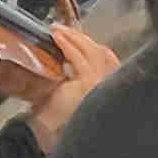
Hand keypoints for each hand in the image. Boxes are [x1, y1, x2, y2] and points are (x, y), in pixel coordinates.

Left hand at [27, 26, 116, 145]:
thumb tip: (70, 51)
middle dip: (82, 37)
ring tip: (57, 29)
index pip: (108, 58)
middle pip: (102, 52)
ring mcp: (101, 83)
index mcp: (107, 86)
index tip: (76, 34)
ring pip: (91, 51)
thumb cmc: (56, 110)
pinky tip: (58, 37)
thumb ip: (77, 71)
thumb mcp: (70, 86)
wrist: (48, 129)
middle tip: (62, 28)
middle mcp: (109, 84)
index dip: (93, 44)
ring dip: (73, 37)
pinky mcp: (88, 82)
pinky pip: (78, 58)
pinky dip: (67, 44)